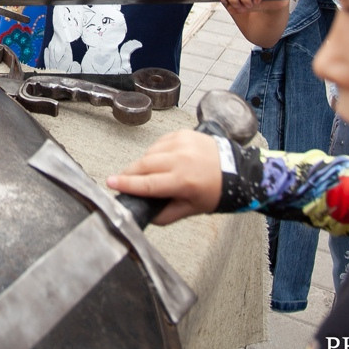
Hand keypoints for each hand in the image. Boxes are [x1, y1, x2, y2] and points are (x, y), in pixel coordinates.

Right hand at [105, 129, 223, 224]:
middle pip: (144, 165)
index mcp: (184, 180)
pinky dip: (155, 153)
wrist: (237, 170)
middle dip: (129, 173)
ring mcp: (182, 143)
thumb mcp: (192, 209)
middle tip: (120, 180)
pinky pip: (159, 143)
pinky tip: (160, 161)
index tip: (111, 183)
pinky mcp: (183, 133)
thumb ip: (166, 214)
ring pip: (150, 153)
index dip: (127, 184)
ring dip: (143, 163)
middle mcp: (182, 159)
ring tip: (147, 174)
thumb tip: (146, 214)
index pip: (147, 183)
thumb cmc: (216, 190)